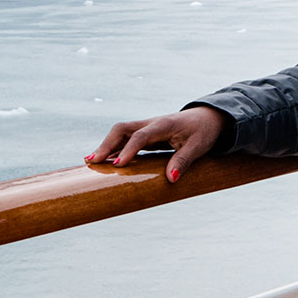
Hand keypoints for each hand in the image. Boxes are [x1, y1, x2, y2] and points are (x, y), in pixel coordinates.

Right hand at [86, 106, 227, 182]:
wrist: (206, 118)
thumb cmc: (202, 132)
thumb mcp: (197, 147)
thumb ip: (183, 161)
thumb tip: (171, 179)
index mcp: (163, 125)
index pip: (140, 136)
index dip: (128, 149)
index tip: (118, 165)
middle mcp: (150, 123)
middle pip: (122, 129)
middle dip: (106, 144)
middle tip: (93, 162)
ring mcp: (146, 127)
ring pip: (120, 132)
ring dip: (105, 145)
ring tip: (90, 162)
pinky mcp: (145, 134)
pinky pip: (124, 138)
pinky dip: (112, 147)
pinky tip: (103, 160)